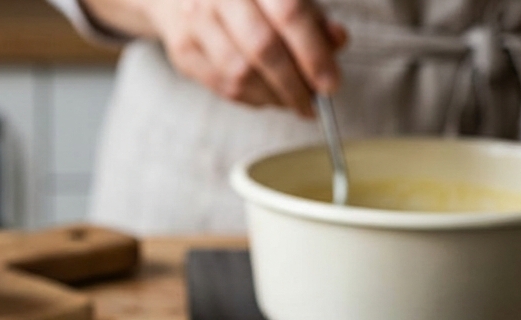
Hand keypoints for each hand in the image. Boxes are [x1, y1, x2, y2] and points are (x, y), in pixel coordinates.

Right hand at [84, 0, 346, 115]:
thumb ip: (312, 15)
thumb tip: (337, 42)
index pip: (289, 14)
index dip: (313, 53)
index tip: (330, 83)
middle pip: (263, 48)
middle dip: (294, 85)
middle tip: (313, 104)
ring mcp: (195, 21)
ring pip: (240, 74)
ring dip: (273, 96)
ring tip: (292, 101)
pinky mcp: (183, 49)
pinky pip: (221, 86)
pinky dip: (251, 98)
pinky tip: (268, 96)